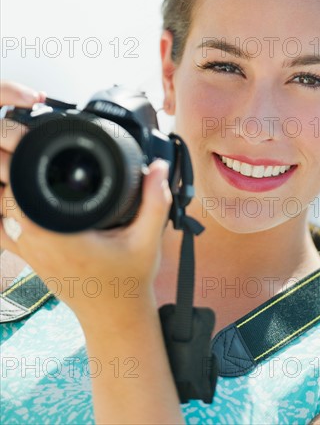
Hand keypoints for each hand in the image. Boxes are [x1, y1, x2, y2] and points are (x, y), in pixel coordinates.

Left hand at [0, 80, 172, 325]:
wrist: (115, 316)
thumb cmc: (129, 281)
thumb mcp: (148, 240)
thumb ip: (155, 200)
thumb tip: (157, 167)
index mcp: (61, 237)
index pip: (20, 196)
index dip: (20, 169)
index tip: (34, 150)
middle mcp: (38, 246)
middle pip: (3, 200)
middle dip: (12, 173)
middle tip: (32, 154)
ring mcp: (31, 255)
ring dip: (7, 192)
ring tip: (30, 175)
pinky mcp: (31, 259)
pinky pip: (5, 231)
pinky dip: (8, 213)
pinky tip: (27, 202)